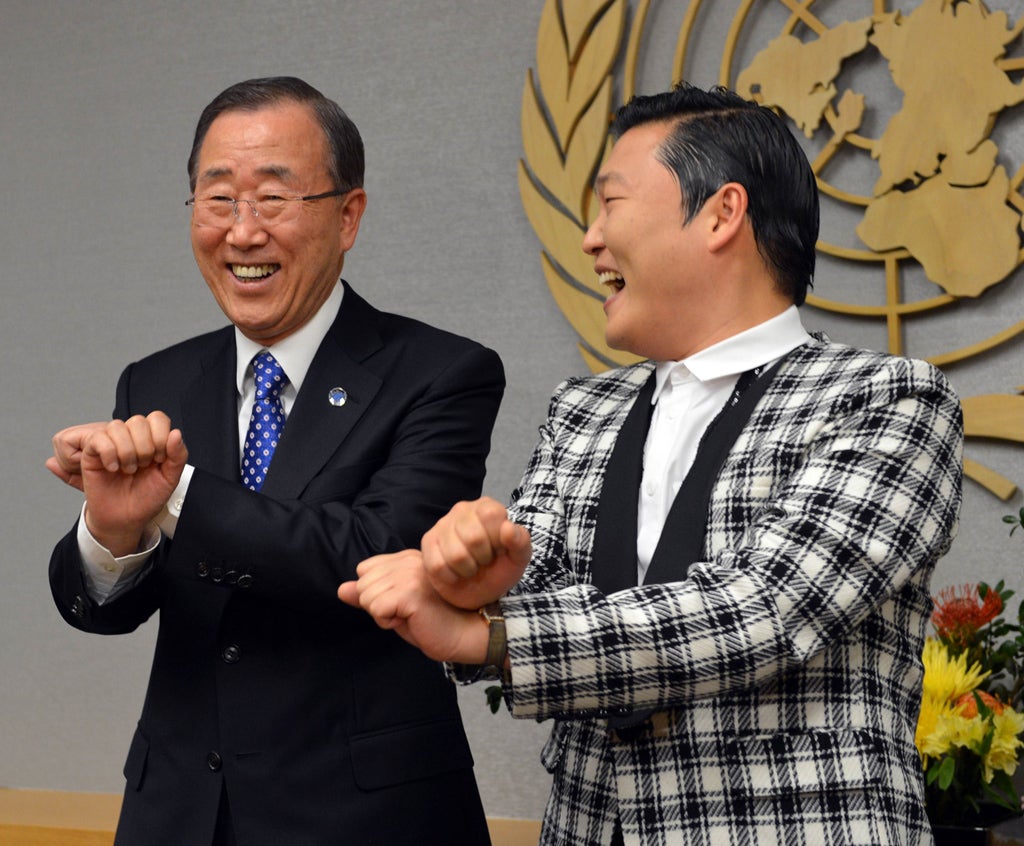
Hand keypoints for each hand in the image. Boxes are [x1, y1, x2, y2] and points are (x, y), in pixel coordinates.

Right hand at [53, 413, 187, 555]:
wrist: (126, 519)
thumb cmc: (146, 498)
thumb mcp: (170, 478)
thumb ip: (178, 456)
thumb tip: (176, 434)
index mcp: (151, 441)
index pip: (157, 418)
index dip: (161, 436)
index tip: (160, 459)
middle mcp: (131, 439)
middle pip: (138, 421)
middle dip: (145, 447)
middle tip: (144, 466)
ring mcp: (111, 444)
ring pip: (117, 426)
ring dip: (127, 451)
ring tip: (129, 469)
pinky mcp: (92, 454)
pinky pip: (98, 439)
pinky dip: (109, 453)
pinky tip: (113, 468)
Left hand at [338, 550, 487, 663]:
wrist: (465, 634)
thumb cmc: (433, 622)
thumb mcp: (395, 607)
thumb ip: (369, 595)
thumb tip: (342, 589)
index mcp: (406, 558)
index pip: (365, 569)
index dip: (376, 593)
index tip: (402, 602)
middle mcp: (408, 560)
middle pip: (362, 584)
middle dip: (376, 605)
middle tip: (406, 611)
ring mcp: (410, 573)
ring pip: (366, 596)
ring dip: (383, 614)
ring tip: (410, 615)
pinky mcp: (410, 591)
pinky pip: (375, 609)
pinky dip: (387, 622)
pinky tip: (411, 620)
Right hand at [420, 497, 530, 609]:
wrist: (477, 591)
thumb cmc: (499, 568)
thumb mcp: (518, 558)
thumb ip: (521, 541)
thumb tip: (508, 527)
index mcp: (487, 507)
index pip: (491, 515)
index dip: (497, 539)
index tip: (499, 549)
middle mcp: (462, 509)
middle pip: (474, 538)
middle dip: (483, 558)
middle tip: (483, 561)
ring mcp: (442, 525)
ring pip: (455, 554)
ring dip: (467, 569)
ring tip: (470, 567)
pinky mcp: (428, 542)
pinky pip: (438, 565)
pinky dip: (451, 577)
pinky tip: (455, 573)